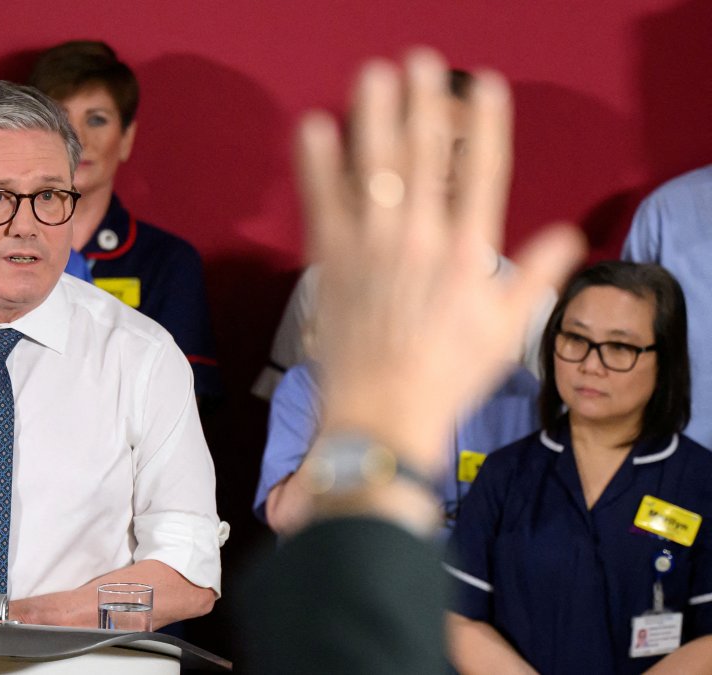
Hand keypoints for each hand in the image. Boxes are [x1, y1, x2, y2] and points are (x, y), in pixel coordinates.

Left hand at [301, 49, 583, 473]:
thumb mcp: (507, 333)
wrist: (381, 415)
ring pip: (374, 169)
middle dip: (425, 106)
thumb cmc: (445, 379)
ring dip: (374, 118)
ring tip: (374, 75)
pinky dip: (317, 165)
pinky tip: (312, 127)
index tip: (486, 86)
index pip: (483, 175)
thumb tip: (568, 237)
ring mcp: (371, 249)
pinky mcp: (331, 263)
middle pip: (424, 159)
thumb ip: (536, 277)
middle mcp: (419, 242)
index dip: (487, 126)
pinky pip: (322, 203)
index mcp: (466, 255)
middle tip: (421, 61)